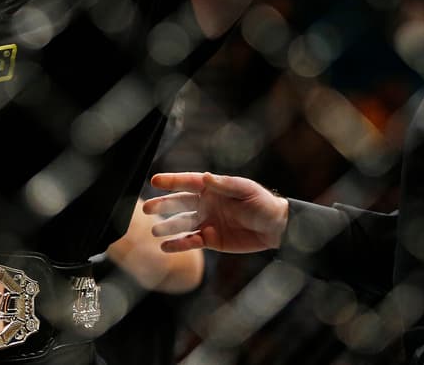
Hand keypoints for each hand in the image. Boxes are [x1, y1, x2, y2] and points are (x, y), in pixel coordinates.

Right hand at [144, 171, 288, 253]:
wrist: (276, 229)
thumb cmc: (263, 204)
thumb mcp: (246, 190)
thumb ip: (225, 185)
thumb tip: (205, 177)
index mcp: (212, 188)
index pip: (187, 182)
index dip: (171, 181)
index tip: (154, 181)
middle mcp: (206, 204)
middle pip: (179, 204)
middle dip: (162, 205)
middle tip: (146, 209)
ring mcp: (206, 222)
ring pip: (181, 223)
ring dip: (167, 227)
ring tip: (154, 230)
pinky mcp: (211, 239)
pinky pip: (190, 241)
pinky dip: (178, 244)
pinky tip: (165, 246)